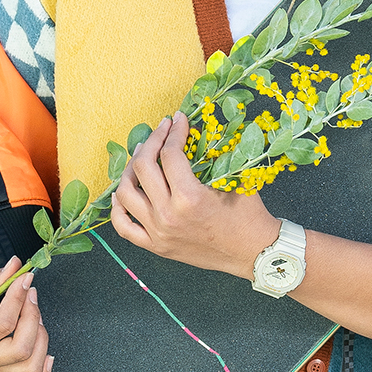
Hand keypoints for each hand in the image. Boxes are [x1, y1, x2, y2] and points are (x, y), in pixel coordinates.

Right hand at [0, 259, 52, 371]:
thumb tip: (18, 266)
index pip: (3, 324)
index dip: (19, 299)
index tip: (24, 279)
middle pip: (22, 350)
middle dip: (33, 317)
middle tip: (30, 295)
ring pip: (31, 368)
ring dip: (41, 339)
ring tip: (34, 317)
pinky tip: (47, 352)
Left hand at [109, 113, 278, 278]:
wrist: (253, 252)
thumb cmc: (249, 216)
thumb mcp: (234, 179)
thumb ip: (213, 155)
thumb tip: (193, 130)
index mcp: (189, 198)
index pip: (169, 154)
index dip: (173, 131)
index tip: (178, 120)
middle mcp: (169, 215)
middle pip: (143, 167)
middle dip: (151, 141)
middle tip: (160, 131)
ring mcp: (159, 232)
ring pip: (126, 194)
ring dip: (130, 169)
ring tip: (141, 156)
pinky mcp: (156, 246)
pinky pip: (124, 227)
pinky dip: (118, 208)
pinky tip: (121, 193)